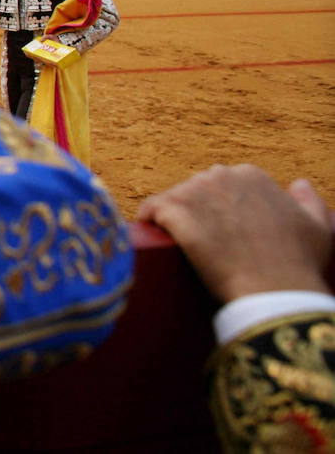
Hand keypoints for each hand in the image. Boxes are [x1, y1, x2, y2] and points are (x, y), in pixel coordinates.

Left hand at [138, 164, 331, 301]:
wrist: (275, 289)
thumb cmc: (299, 264)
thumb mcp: (318, 229)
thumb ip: (309, 201)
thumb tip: (297, 184)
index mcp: (252, 175)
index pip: (221, 186)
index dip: (218, 210)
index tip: (220, 232)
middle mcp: (222, 175)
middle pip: (194, 191)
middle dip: (195, 212)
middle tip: (200, 243)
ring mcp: (196, 190)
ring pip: (172, 200)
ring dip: (171, 219)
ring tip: (177, 246)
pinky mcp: (175, 209)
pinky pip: (150, 210)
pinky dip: (147, 221)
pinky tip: (151, 235)